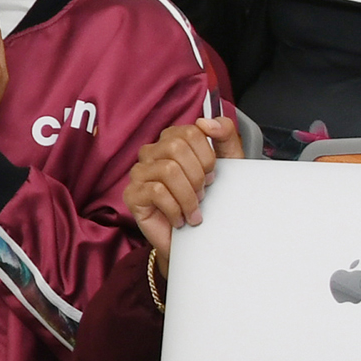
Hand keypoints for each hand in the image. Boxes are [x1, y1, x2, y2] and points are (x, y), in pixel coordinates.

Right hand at [122, 111, 242, 269]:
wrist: (198, 239)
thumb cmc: (211, 201)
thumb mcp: (229, 164)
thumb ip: (225, 136)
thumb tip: (206, 121)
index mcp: (172, 141)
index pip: (191, 131)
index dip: (208, 156)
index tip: (213, 175)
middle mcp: (152, 153)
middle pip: (176, 147)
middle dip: (198, 175)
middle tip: (203, 194)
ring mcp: (139, 173)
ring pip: (168, 170)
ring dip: (188, 195)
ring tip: (193, 210)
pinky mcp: (132, 195)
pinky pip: (156, 192)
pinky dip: (175, 208)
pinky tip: (180, 219)